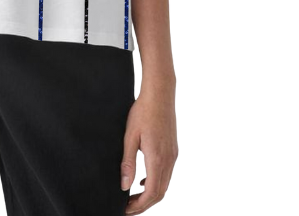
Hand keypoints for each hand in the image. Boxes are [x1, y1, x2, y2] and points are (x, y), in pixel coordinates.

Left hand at [121, 90, 177, 214]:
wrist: (160, 94)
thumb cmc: (143, 112)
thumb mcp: (130, 136)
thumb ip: (128, 162)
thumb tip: (125, 185)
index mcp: (158, 158)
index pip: (152, 193)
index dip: (139, 205)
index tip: (126, 209)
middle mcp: (169, 160)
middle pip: (160, 193)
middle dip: (144, 204)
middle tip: (128, 207)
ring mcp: (173, 155)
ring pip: (164, 184)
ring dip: (150, 194)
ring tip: (133, 196)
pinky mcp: (173, 149)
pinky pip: (166, 173)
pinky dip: (156, 182)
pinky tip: (143, 180)